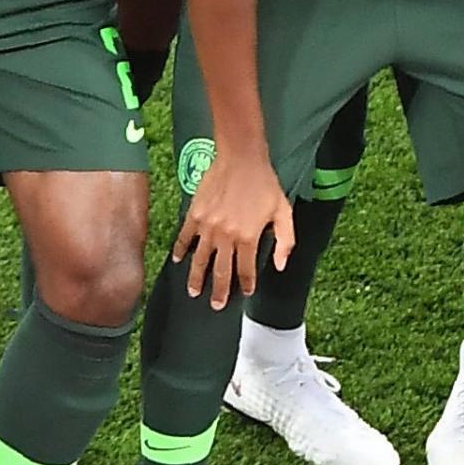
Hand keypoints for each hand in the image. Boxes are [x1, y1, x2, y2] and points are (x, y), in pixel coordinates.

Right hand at [172, 148, 293, 308]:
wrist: (241, 159)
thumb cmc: (264, 184)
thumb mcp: (284, 211)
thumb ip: (285, 240)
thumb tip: (279, 265)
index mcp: (248, 237)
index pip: (246, 270)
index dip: (246, 284)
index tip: (245, 293)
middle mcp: (226, 236)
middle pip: (220, 271)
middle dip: (219, 291)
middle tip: (216, 305)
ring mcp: (207, 227)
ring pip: (199, 260)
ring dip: (196, 278)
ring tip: (194, 291)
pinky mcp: (194, 215)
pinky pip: (185, 238)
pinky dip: (181, 250)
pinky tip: (178, 260)